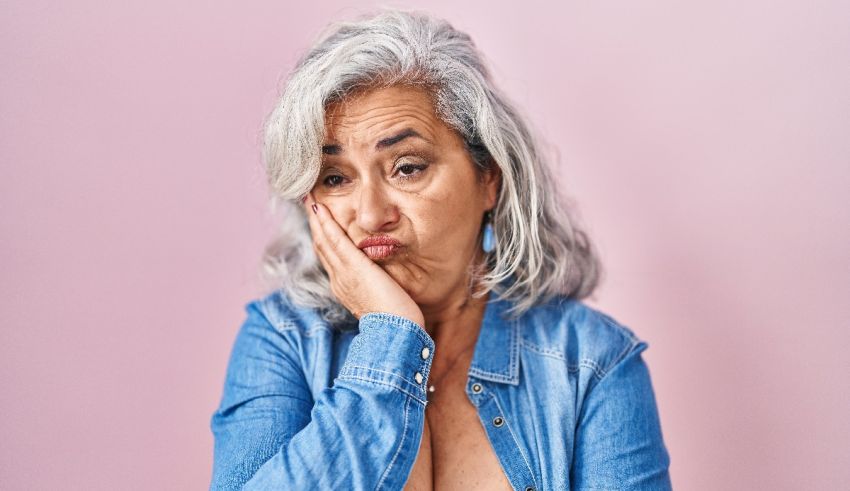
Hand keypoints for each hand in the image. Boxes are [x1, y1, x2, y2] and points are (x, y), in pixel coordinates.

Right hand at [304, 194, 424, 327]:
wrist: (396, 334)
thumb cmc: (396, 322)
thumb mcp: (383, 301)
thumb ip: (378, 288)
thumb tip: (382, 280)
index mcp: (345, 288)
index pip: (330, 257)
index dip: (323, 237)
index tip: (320, 221)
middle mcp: (339, 280)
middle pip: (322, 246)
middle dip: (315, 224)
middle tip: (309, 202)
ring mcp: (344, 274)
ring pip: (324, 241)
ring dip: (316, 219)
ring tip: (310, 199)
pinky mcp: (354, 269)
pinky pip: (335, 242)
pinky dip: (326, 224)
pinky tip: (321, 209)